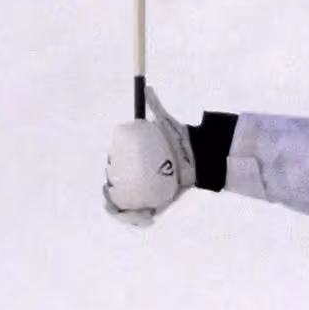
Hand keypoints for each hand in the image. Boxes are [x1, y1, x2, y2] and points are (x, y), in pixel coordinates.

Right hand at [104, 106, 193, 221]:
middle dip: (113, 196)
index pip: (113, 170)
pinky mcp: (152, 206)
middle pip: (114, 191)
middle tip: (120, 193)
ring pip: (123, 208)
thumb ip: (155, 106)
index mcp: (131, 162)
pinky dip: (135, 221)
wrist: (199, 159)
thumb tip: (147, 88)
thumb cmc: (179, 141)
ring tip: (136, 211)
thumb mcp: (166, 123)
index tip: (111, 176)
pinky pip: (136, 218)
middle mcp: (133, 179)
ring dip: (123, 213)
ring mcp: (141, 194)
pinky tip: (145, 219)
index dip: (109, 176)